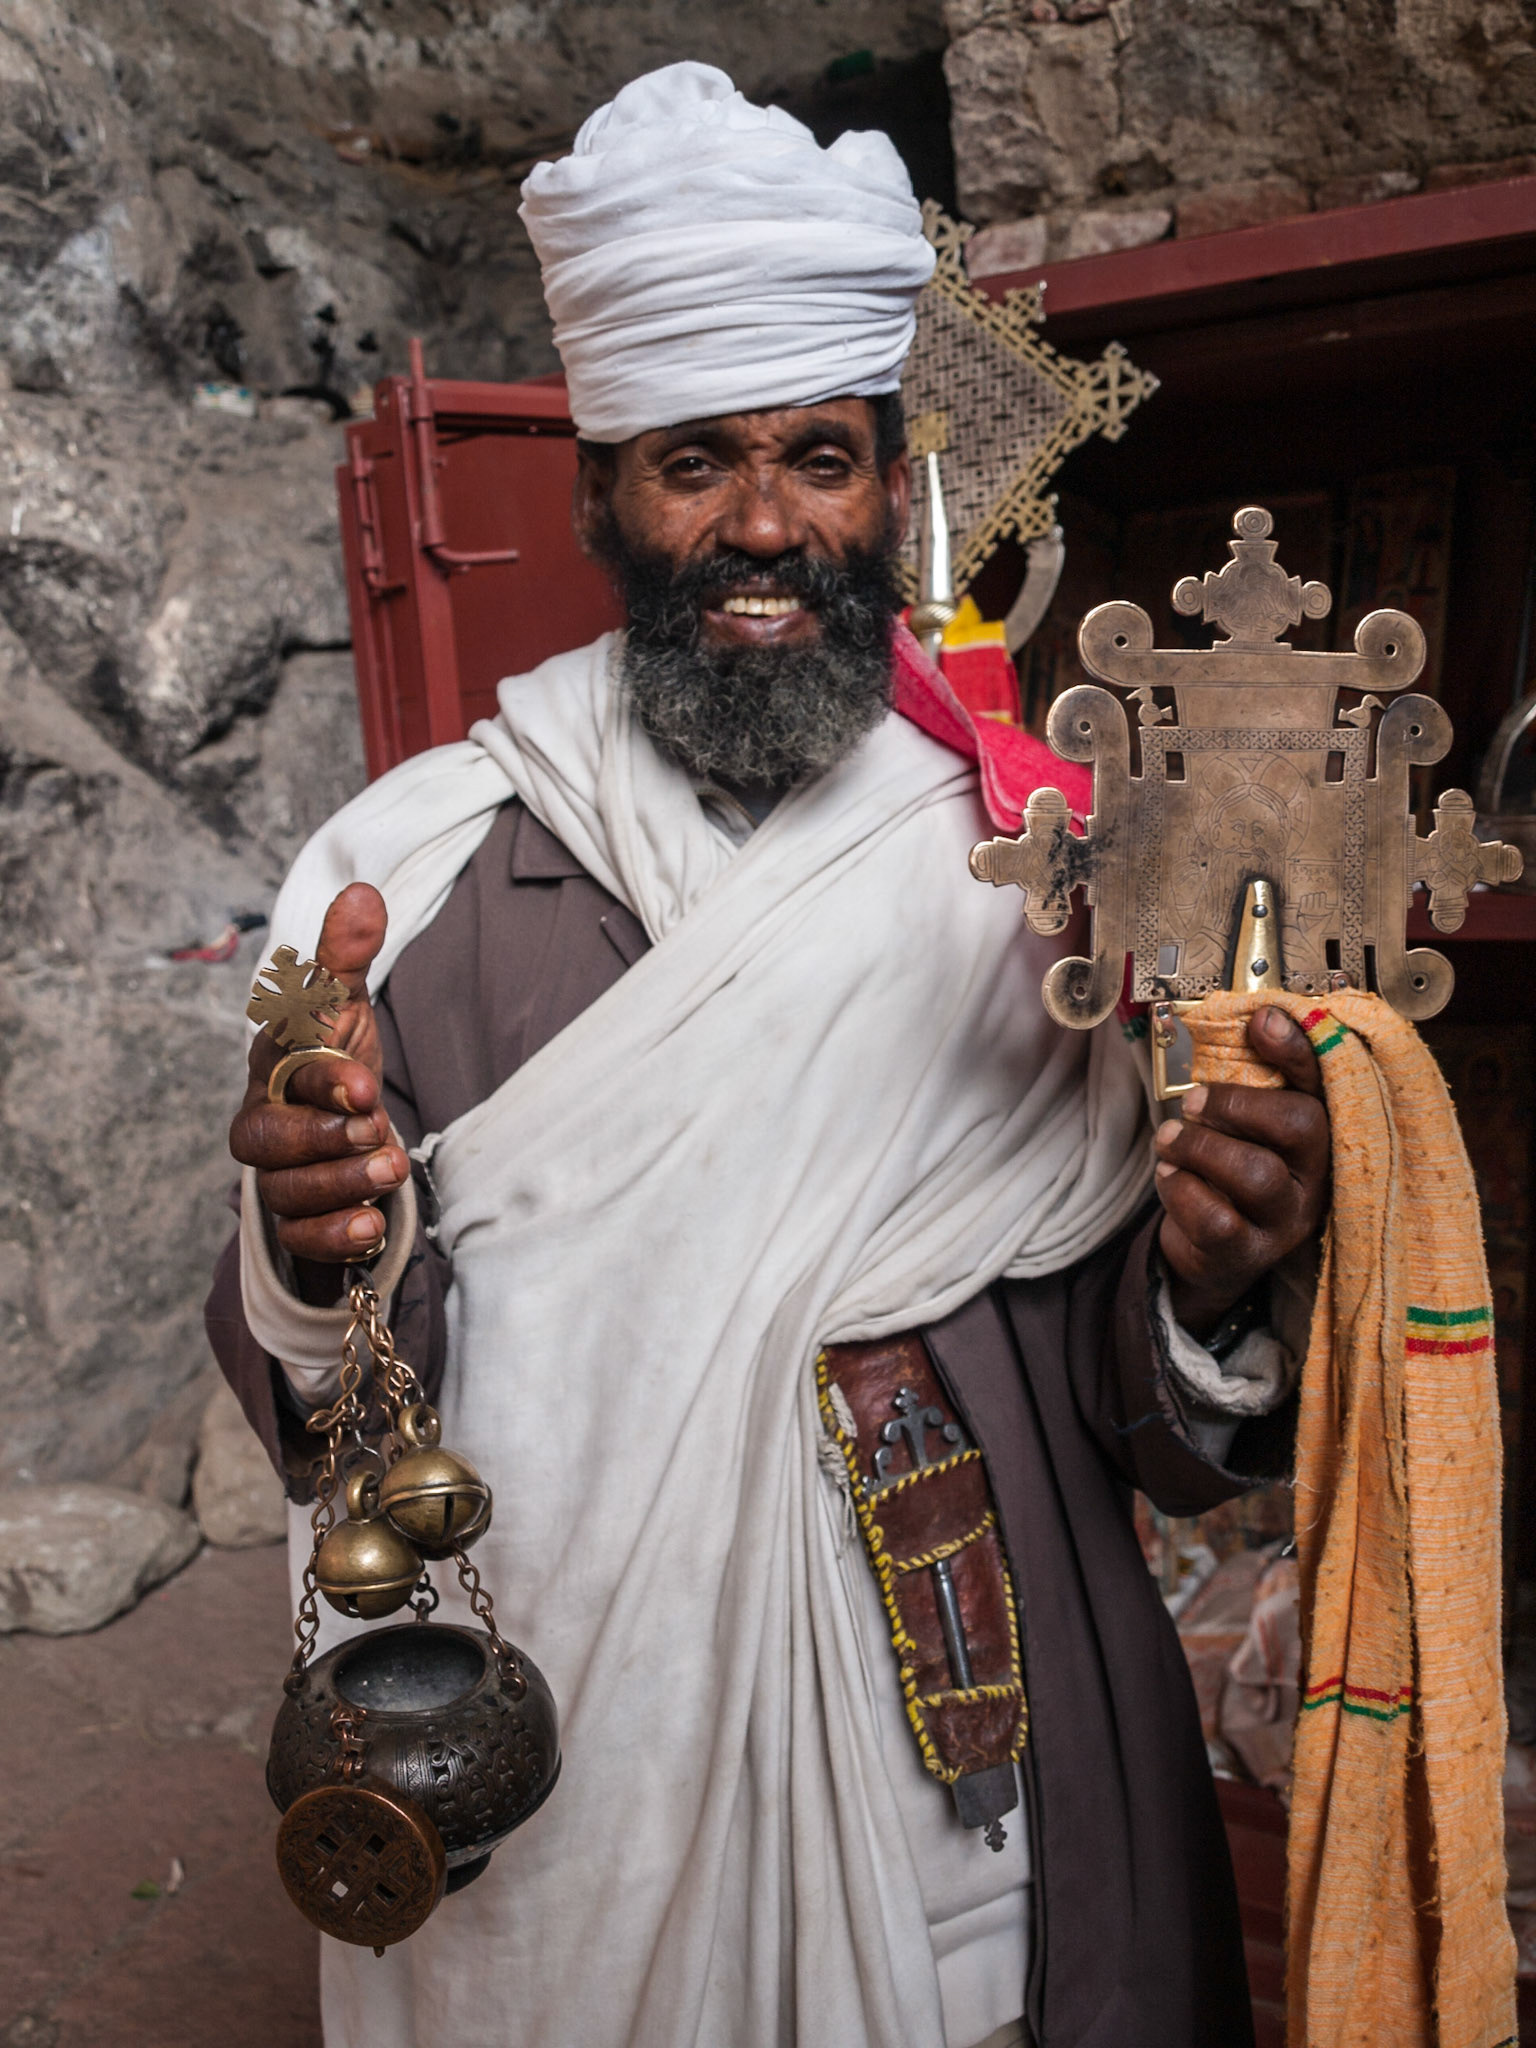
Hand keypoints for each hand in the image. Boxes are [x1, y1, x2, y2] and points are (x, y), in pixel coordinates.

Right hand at [229, 883, 407, 1270]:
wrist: (346, 1125)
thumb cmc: (337, 1057)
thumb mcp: (345, 1006)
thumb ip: (346, 957)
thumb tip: (363, 894)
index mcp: (273, 1065)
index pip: (282, 1072)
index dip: (322, 1081)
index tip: (366, 1086)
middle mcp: (264, 1122)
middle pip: (265, 1142)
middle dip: (322, 1141)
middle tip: (377, 1135)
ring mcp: (276, 1174)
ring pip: (286, 1193)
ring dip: (341, 1186)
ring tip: (390, 1169)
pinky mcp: (297, 1219)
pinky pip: (299, 1239)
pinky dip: (333, 1236)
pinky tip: (370, 1226)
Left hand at [1155, 1006, 1329, 1337]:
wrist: (1213, 1252)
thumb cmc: (1230, 1174)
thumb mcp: (1245, 1125)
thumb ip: (1254, 1077)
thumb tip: (1257, 1018)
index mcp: (1321, 1134)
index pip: (1323, 1083)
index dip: (1296, 1049)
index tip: (1260, 1022)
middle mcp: (1316, 1177)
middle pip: (1298, 1126)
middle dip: (1234, 1103)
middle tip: (1192, 1102)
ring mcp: (1287, 1219)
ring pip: (1255, 1174)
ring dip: (1199, 1147)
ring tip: (1170, 1140)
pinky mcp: (1250, 1253)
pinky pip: (1217, 1219)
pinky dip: (1180, 1190)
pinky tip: (1170, 1176)